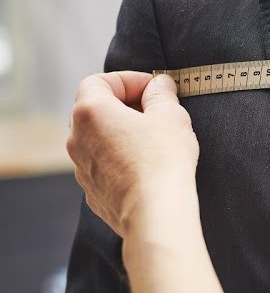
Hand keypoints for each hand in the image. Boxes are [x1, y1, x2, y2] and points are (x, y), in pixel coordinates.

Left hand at [67, 72, 199, 242]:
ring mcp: (80, 167)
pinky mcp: (91, 191)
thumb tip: (159, 85)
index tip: (153, 88)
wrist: (155, 212)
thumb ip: (162, 94)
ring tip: (153, 139)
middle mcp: (76, 138)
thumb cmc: (162, 160)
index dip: (128, 80)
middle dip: (124, 106)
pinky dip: (120, 159)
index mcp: (91, 112)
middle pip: (95, 109)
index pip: (99, 81)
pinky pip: (103, 165)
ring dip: (121, 133)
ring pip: (98, 139)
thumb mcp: (171, 116)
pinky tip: (146, 166)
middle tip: (155, 111)